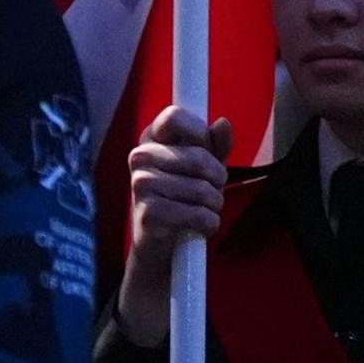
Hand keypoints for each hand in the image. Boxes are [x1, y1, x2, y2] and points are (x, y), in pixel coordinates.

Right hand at [116, 106, 234, 347]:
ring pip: (202, 189)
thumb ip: (215, 145)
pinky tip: (200, 228)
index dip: (200, 133)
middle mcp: (140, 157)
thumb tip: (223, 123)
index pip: (174, 116)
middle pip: (198, 157)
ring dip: (215, 205)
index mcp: (151, 139)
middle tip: (214, 190)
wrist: (161, 246)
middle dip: (218, 178)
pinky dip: (208, 224)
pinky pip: (197, 215)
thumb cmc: (182, 198)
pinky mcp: (148, 213)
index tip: (208, 151)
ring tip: (204, 210)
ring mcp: (141, 185)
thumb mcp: (202, 168)